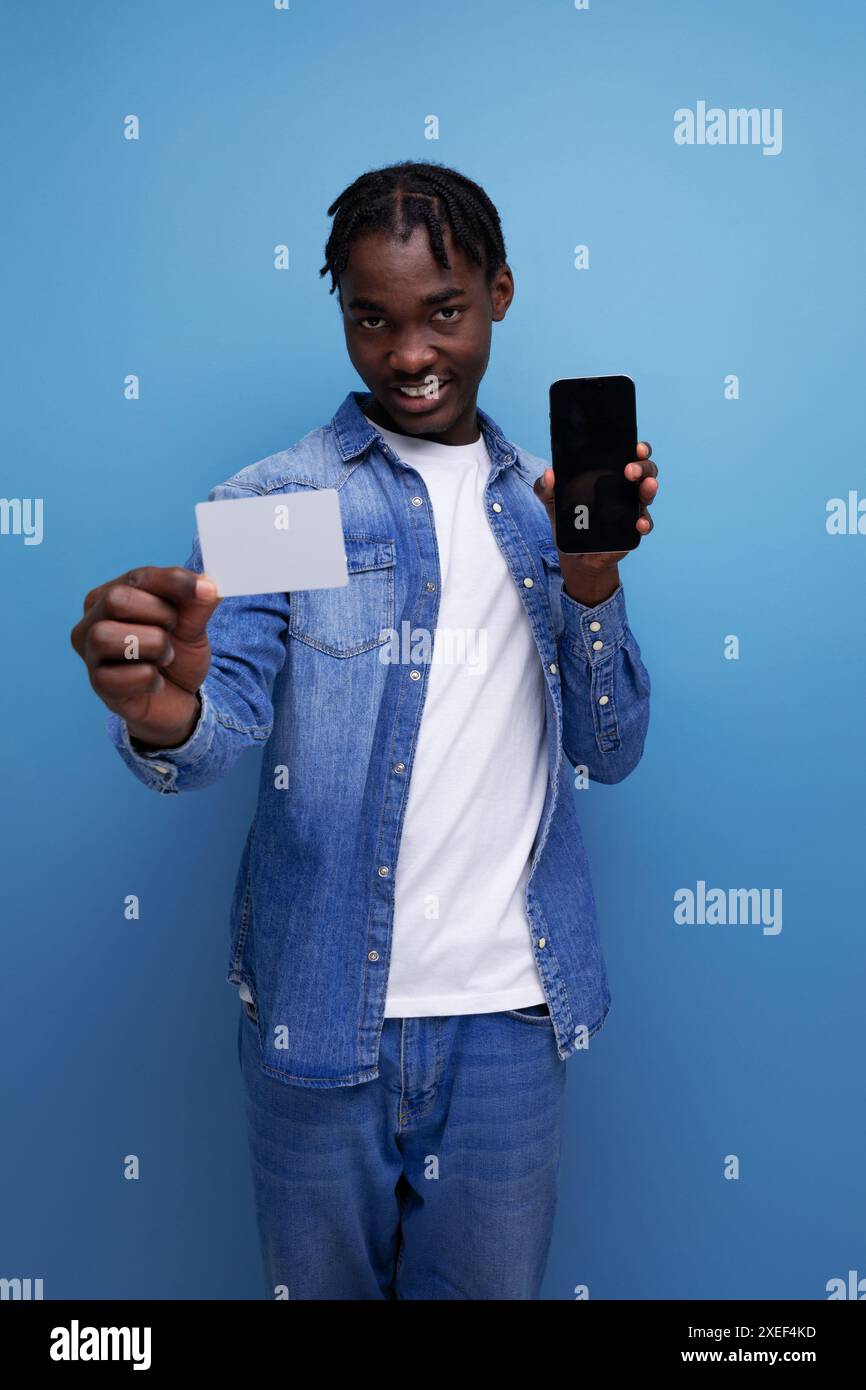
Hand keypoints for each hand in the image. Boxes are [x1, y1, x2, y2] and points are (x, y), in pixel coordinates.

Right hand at [70, 566, 220, 746]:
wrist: (180, 699)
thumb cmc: (177, 655)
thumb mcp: (192, 626)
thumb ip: (198, 604)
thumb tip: (208, 585)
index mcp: (112, 594)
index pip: (139, 577)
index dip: (173, 582)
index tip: (205, 591)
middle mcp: (93, 620)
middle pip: (115, 600)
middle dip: (158, 614)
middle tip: (172, 631)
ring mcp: (90, 653)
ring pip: (105, 636)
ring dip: (151, 646)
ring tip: (165, 656)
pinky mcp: (98, 684)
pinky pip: (114, 677)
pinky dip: (147, 679)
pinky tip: (156, 680)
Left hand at [533, 442, 658, 603]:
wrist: (573, 552)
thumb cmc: (567, 519)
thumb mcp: (552, 501)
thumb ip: (545, 487)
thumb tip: (548, 474)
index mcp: (610, 474)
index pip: (630, 455)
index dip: (639, 449)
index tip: (636, 447)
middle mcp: (625, 488)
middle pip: (645, 471)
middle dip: (643, 467)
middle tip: (630, 470)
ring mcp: (632, 508)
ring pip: (647, 494)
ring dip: (649, 489)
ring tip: (646, 487)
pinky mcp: (632, 529)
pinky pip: (645, 523)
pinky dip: (645, 522)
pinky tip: (639, 523)